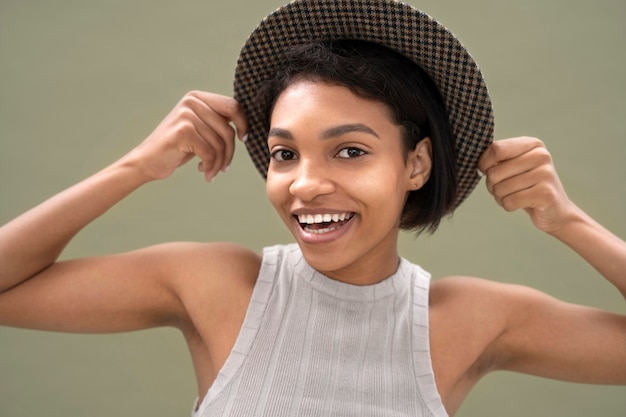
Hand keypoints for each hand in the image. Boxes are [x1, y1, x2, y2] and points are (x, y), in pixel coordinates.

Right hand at [125, 91, 247, 181]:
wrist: (147, 162)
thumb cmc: (177, 149)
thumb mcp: (200, 130)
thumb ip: (218, 122)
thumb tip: (246, 122)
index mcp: (197, 97)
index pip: (233, 106)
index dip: (243, 123)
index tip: (243, 139)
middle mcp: (192, 101)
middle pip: (228, 129)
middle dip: (229, 152)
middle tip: (224, 167)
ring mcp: (186, 115)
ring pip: (220, 143)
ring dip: (218, 163)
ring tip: (210, 171)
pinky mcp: (183, 131)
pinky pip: (210, 152)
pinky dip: (210, 166)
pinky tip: (202, 171)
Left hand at [478, 137, 575, 233]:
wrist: (555, 210)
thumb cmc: (527, 186)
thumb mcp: (514, 166)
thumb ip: (497, 158)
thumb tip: (478, 163)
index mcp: (532, 144)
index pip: (496, 149)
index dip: (484, 163)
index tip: (485, 171)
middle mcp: (541, 155)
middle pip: (495, 172)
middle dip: (492, 185)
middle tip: (504, 189)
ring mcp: (545, 174)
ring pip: (500, 189)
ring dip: (500, 197)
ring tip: (514, 196)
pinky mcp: (545, 194)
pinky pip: (509, 202)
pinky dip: (508, 206)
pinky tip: (521, 204)